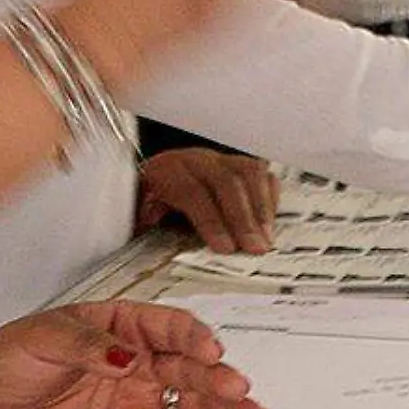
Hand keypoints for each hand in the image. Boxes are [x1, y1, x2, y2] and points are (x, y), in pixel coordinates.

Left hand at [0, 302, 269, 408]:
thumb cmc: (10, 356)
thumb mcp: (41, 336)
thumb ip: (85, 344)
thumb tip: (123, 356)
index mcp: (125, 325)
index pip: (171, 327)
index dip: (194, 338)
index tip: (209, 350)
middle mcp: (140, 358)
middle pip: (192, 367)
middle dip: (220, 379)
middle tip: (239, 391)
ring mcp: (139, 395)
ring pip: (192, 400)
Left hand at [137, 149, 279, 254]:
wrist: (151, 185)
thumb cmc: (148, 206)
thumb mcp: (139, 217)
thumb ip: (148, 227)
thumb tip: (156, 245)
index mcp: (166, 171)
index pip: (192, 191)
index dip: (211, 221)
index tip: (225, 248)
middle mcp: (196, 160)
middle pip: (226, 182)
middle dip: (243, 218)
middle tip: (254, 247)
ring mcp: (221, 160)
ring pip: (249, 173)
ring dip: (261, 209)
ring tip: (266, 237)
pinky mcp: (239, 166)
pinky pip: (262, 175)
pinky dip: (269, 198)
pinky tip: (269, 222)